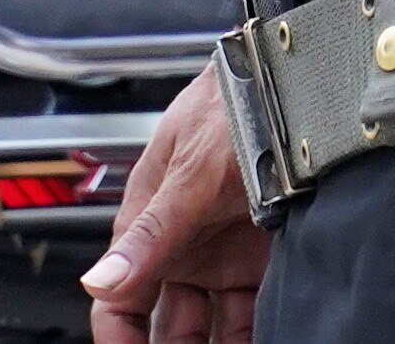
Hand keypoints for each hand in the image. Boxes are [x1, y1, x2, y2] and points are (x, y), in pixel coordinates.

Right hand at [82, 72, 268, 343]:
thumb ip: (152, 232)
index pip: (120, 299)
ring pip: (214, 326)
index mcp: (150, 223)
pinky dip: (256, 334)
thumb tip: (101, 280)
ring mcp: (225, 253)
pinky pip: (256, 312)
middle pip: (168, 324)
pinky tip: (269, 340)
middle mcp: (184, 245)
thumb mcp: (192, 171)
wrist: (293, 76)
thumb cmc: (232, 103)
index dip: (121, 338)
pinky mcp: (266, 256)